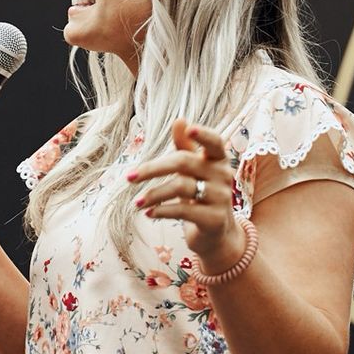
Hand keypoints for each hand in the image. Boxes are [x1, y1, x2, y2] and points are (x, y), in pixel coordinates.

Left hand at [128, 119, 244, 267]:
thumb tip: (179, 120)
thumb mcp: (193, 171)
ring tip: (137, 202)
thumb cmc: (201, 194)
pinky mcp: (214, 219)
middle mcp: (223, 175)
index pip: (215, 141)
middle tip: (129, 177)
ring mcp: (221, 197)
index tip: (189, 129)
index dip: (204, 134)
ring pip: (180, 187)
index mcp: (219, 159)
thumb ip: (186, 147)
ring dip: (153, 194)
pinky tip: (148, 213)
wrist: (216, 233)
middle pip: (184, 162)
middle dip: (152, 168)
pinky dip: (161, 211)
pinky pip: (183, 211)